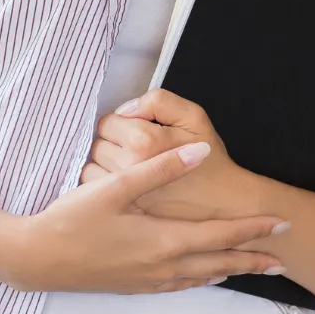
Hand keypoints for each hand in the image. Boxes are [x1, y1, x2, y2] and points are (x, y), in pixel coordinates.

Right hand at [3, 142, 287, 293]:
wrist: (36, 259)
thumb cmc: (73, 220)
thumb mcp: (116, 187)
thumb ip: (162, 167)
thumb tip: (202, 151)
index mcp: (164, 241)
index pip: (221, 235)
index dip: (254, 229)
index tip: (283, 225)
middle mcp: (163, 266)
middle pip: (220, 262)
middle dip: (253, 259)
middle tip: (283, 260)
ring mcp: (148, 280)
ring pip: (202, 276)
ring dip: (230, 270)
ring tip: (252, 267)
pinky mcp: (134, 286)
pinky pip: (181, 283)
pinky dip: (202, 276)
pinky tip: (204, 273)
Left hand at [83, 89, 255, 222]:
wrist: (223, 206)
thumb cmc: (209, 159)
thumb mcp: (194, 117)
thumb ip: (158, 101)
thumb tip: (124, 110)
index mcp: (144, 141)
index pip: (108, 122)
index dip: (123, 124)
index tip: (138, 132)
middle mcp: (129, 167)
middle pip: (97, 144)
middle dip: (113, 144)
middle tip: (136, 151)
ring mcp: (123, 194)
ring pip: (91, 167)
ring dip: (105, 165)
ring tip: (129, 169)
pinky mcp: (121, 212)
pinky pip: (95, 191)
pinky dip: (103, 186)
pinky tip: (124, 186)